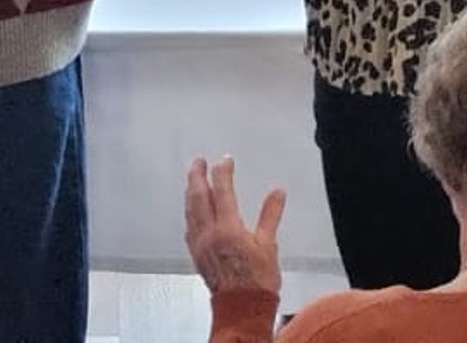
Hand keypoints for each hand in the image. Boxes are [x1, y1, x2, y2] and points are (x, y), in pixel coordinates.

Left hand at [182, 156, 283, 300]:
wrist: (242, 307)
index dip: (223, 171)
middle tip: (198, 162)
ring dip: (191, 192)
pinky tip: (192, 212)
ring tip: (193, 181)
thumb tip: (277, 193)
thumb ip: (270, 215)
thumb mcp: (268, 244)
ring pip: (190, 211)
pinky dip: (190, 213)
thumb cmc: (257, 280)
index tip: (226, 160)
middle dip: (197, 176)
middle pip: (198, 196)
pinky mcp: (197, 255)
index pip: (222, 190)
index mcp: (228, 227)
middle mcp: (209, 233)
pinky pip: (189, 228)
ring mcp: (200, 244)